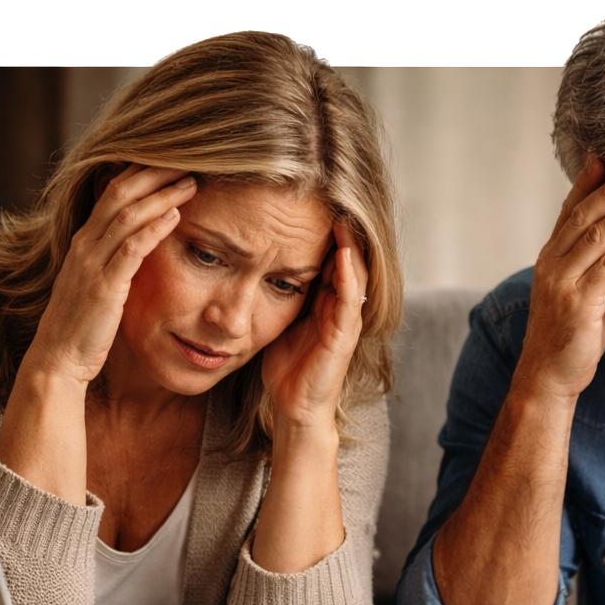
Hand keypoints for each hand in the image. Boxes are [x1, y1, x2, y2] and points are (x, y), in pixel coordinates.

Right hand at [28, 164, 197, 385]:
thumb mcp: (97, 282)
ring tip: (191, 183)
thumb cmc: (83, 324)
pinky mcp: (104, 287)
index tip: (171, 161)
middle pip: (120, 193)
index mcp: (85, 241)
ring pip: (127, 216)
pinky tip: (175, 217)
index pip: (112, 192)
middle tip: (188, 160)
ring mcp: (92, 264)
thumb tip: (139, 242)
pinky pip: (130, 250)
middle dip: (154, 174)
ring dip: (162, 196)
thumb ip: (113, 259)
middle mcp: (85, 245)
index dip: (142, 173)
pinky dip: (153, 230)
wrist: (59, 358)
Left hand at [262, 222, 367, 432]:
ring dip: (350, 243)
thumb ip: (276, 296)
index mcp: (325, 302)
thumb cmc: (286, 370)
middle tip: (333, 195)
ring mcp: (346, 321)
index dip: (324, 230)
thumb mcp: (278, 322)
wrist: (294, 409)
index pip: (330, 257)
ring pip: (354, 272)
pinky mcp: (344, 336)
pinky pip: (349, 298)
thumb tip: (250, 266)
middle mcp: (341, 307)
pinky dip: (347, 273)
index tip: (311, 201)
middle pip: (347, 258)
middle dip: (342, 229)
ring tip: (342, 214)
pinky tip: (342, 252)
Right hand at [519, 158, 604, 400]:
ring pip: (596, 236)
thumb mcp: (579, 295)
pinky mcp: (578, 302)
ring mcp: (562, 283)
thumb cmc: (568, 338)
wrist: (548, 377)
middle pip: (582, 217)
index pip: (568, 213)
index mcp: (549, 260)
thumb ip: (592, 269)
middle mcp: (551, 265)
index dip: (587, 185)